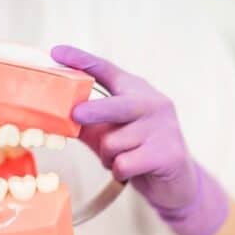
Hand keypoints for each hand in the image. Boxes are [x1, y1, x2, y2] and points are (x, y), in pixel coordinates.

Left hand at [52, 46, 228, 234]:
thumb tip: (58, 118)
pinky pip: (124, 163)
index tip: (56, 51)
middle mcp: (153, 104)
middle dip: (94, 110)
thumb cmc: (139, 153)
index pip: (107, 70)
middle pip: (116, 104)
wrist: (177, 182)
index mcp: (138, 92)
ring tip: (120, 159)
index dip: (81, 60)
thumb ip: (90, 125)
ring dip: (107, 157)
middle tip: (76, 115)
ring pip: (113, 142)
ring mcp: (163, 128)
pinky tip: (132, 171)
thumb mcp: (113, 135)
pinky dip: (120, 171)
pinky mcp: (167, 153)